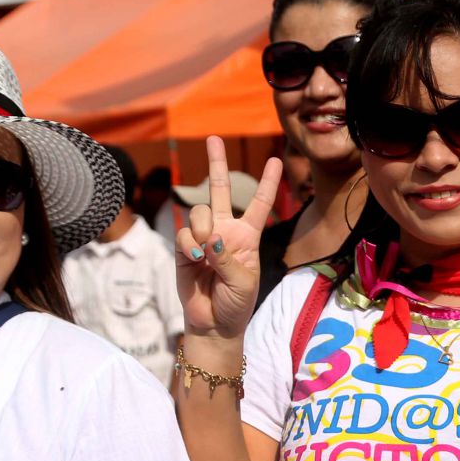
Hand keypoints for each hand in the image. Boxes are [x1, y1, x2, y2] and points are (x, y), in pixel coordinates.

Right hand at [176, 137, 282, 338]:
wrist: (214, 323)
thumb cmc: (236, 303)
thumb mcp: (242, 281)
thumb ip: (226, 256)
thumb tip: (209, 238)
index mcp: (248, 237)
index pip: (259, 204)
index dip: (267, 182)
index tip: (276, 159)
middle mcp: (225, 231)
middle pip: (221, 190)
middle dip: (217, 164)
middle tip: (214, 137)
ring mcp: (203, 237)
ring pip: (199, 211)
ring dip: (202, 227)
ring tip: (205, 252)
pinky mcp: (183, 248)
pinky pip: (184, 234)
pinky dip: (189, 246)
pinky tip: (195, 260)